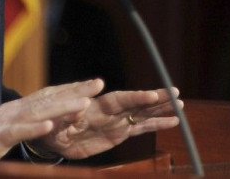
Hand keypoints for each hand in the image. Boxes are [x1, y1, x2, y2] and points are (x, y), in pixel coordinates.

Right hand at [0, 79, 102, 161]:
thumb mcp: (6, 133)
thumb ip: (24, 126)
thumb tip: (46, 124)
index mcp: (16, 109)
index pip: (48, 96)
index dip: (71, 89)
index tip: (93, 84)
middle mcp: (13, 110)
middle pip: (48, 98)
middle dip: (75, 91)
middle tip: (99, 84)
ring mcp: (5, 122)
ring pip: (38, 112)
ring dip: (62, 107)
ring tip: (84, 104)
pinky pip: (18, 131)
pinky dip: (35, 127)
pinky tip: (50, 126)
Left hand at [35, 84, 181, 159]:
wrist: (49, 136)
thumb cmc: (50, 125)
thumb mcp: (56, 120)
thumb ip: (67, 115)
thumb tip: (78, 107)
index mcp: (95, 106)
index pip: (119, 99)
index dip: (135, 97)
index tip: (151, 94)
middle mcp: (109, 112)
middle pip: (136, 103)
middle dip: (155, 99)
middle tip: (175, 94)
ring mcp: (115, 122)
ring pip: (142, 114)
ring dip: (160, 110)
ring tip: (181, 106)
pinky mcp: (118, 134)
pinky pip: (140, 128)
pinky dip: (156, 124)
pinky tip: (173, 121)